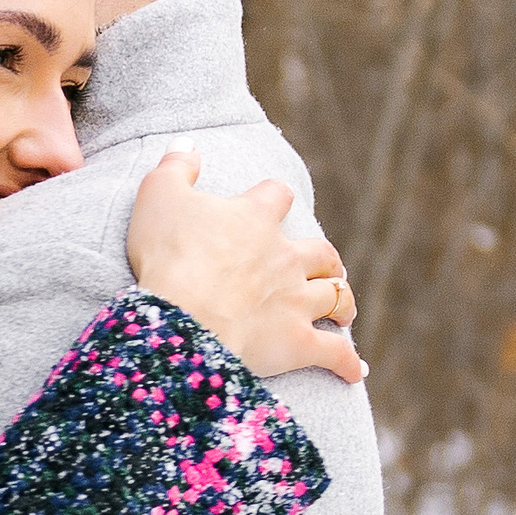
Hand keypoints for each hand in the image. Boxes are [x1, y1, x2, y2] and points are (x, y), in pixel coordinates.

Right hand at [125, 143, 364, 382]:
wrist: (182, 316)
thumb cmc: (168, 255)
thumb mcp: (159, 197)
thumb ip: (175, 167)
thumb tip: (185, 143)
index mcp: (255, 219)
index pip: (276, 195)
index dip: (273, 198)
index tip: (270, 202)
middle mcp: (285, 257)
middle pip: (322, 251)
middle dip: (326, 258)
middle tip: (323, 266)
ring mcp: (296, 300)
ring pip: (335, 296)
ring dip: (342, 302)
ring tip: (344, 310)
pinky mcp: (297, 342)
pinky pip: (333, 353)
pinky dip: (347, 362)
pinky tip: (356, 371)